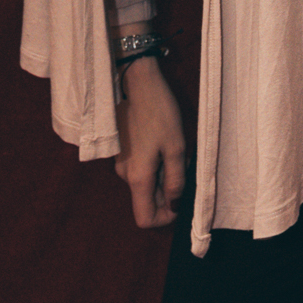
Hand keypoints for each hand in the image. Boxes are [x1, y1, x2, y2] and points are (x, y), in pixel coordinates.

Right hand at [115, 55, 185, 228]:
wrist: (138, 84)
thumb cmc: (160, 114)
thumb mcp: (176, 148)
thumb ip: (176, 181)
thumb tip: (175, 206)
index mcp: (138, 178)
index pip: (145, 219)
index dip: (164, 217)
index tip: (180, 200)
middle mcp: (125, 175)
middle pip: (146, 200)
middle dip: (167, 191)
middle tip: (182, 166)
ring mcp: (121, 163)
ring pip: (145, 183)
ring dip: (162, 175)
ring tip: (173, 150)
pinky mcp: (121, 151)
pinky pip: (139, 169)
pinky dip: (154, 163)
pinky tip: (162, 142)